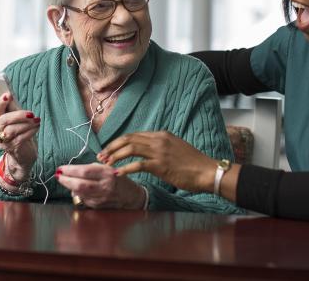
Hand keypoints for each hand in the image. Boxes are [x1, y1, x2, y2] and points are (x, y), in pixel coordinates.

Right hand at [0, 93, 39, 179]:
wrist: (21, 155)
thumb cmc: (19, 132)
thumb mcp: (16, 119)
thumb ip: (13, 108)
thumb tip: (11, 95)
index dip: (1, 102)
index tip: (8, 94)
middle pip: (3, 120)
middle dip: (18, 115)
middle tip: (31, 113)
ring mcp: (3, 141)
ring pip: (12, 130)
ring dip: (27, 124)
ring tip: (37, 120)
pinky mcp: (12, 149)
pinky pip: (20, 139)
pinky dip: (30, 131)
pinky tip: (36, 127)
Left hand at [55, 163, 145, 209]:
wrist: (131, 195)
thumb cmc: (117, 178)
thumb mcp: (107, 168)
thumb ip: (91, 168)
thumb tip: (71, 171)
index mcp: (107, 173)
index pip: (85, 171)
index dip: (70, 170)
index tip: (61, 168)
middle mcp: (105, 186)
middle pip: (80, 184)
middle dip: (66, 180)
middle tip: (58, 176)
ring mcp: (102, 198)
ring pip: (80, 193)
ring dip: (70, 187)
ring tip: (65, 181)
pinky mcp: (99, 206)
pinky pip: (84, 200)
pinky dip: (78, 194)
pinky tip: (77, 189)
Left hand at [98, 131, 217, 193]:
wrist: (207, 171)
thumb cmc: (193, 163)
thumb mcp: (176, 148)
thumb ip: (161, 147)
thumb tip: (147, 153)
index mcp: (161, 134)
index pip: (134, 135)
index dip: (119, 142)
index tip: (109, 150)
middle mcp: (159, 139)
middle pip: (128, 139)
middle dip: (112, 147)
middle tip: (101, 156)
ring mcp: (159, 151)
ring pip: (130, 148)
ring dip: (115, 156)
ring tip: (106, 163)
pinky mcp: (161, 165)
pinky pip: (138, 164)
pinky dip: (126, 168)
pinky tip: (118, 173)